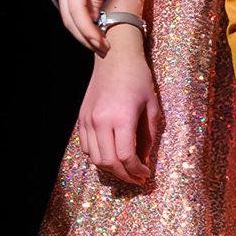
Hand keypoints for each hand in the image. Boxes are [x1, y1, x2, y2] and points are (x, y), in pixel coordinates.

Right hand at [54, 0, 106, 48]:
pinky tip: (93, 36)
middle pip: (70, 20)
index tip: (101, 42)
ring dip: (83, 36)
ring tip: (101, 47)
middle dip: (86, 38)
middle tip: (104, 50)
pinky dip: (81, 28)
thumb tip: (94, 19)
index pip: (77, 11)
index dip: (88, 29)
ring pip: (69, 21)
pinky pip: (71, 16)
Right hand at [75, 25, 164, 186]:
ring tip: (125, 169)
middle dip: (124, 176)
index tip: (146, 174)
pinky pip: (86, 147)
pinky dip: (98, 156)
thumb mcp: (152, 106)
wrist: (115, 57)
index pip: (126, 157)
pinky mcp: (82, 118)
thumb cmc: (138, 78)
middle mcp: (101, 121)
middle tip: (137, 178)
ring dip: (110, 169)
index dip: (137, 171)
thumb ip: (149, 136)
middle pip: (108, 162)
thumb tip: (145, 159)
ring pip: (95, 158)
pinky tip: (111, 155)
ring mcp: (89, 120)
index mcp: (122, 118)